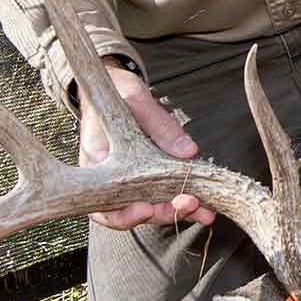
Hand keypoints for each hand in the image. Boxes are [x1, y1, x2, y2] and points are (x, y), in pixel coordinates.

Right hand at [78, 58, 216, 229]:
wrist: (116, 86)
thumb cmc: (118, 91)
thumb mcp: (137, 100)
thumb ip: (160, 125)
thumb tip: (189, 152)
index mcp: (96, 162)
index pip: (103, 203)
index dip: (124, 213)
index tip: (147, 208)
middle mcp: (108, 179)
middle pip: (130, 212)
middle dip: (161, 213)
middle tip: (189, 205)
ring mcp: (127, 181)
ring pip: (149, 208)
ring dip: (177, 212)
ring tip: (205, 212)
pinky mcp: (144, 179)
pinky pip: (160, 196)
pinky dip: (181, 203)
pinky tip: (204, 206)